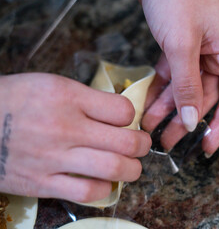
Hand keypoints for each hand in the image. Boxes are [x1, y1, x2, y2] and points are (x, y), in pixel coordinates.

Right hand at [0, 73, 150, 202]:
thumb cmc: (16, 100)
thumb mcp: (52, 85)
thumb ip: (87, 98)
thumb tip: (119, 113)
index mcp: (68, 97)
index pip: (122, 110)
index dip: (132, 116)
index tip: (128, 121)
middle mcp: (65, 128)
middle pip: (126, 142)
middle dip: (142, 145)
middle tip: (142, 146)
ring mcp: (54, 158)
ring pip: (113, 169)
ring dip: (131, 170)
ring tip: (131, 167)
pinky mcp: (42, 183)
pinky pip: (87, 193)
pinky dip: (104, 189)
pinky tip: (104, 182)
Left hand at [137, 0, 218, 155]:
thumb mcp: (182, 44)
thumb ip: (187, 84)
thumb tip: (190, 119)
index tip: (207, 146)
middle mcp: (218, 54)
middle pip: (205, 96)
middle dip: (185, 119)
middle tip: (167, 140)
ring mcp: (198, 50)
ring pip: (186, 88)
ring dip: (169, 107)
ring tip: (151, 126)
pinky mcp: (180, 46)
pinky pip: (173, 75)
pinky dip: (161, 89)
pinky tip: (149, 103)